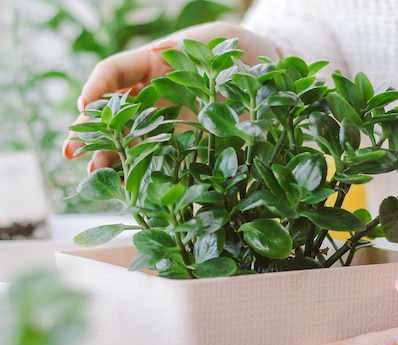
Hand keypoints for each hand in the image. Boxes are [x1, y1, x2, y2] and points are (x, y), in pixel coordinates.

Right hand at [62, 22, 279, 169]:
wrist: (265, 77)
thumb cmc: (236, 54)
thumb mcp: (214, 43)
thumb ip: (188, 49)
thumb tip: (161, 51)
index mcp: (152, 64)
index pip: (114, 72)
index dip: (97, 87)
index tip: (86, 105)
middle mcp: (153, 94)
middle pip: (113, 112)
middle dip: (90, 131)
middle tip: (72, 152)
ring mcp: (166, 120)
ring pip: (129, 138)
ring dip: (109, 157)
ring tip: (94, 175)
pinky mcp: (184, 143)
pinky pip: (158, 158)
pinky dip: (141, 172)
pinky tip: (129, 186)